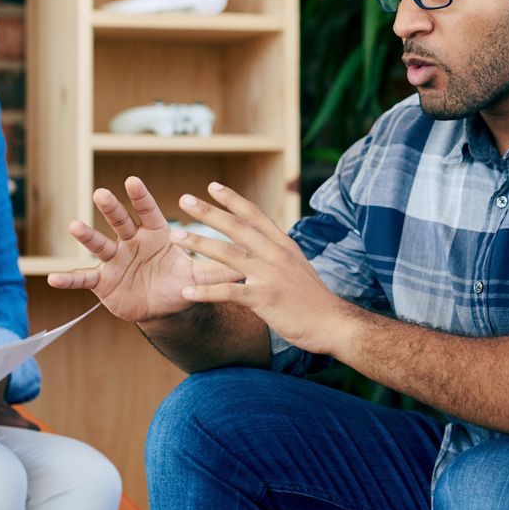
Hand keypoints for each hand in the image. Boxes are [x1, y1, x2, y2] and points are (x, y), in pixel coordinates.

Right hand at [46, 177, 235, 324]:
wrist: (164, 306)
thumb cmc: (181, 282)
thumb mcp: (200, 277)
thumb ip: (220, 270)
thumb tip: (252, 264)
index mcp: (156, 234)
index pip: (148, 212)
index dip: (140, 197)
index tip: (132, 181)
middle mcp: (132, 242)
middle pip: (120, 221)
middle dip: (112, 208)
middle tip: (102, 192)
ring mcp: (115, 260)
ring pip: (100, 244)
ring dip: (87, 235)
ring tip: (74, 225)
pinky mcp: (103, 281)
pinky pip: (84, 279)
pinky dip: (70, 280)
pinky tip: (53, 279)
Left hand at [171, 183, 359, 355]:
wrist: (333, 323)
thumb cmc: (313, 299)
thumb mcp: (297, 266)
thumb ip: (278, 253)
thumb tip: (263, 243)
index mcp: (283, 245)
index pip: (255, 214)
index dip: (233, 199)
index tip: (212, 186)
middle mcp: (275, 254)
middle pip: (237, 227)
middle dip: (208, 212)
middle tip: (184, 200)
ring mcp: (270, 275)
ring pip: (228, 253)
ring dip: (199, 243)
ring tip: (175, 236)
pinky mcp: (264, 298)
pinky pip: (228, 292)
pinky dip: (205, 292)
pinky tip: (186, 292)